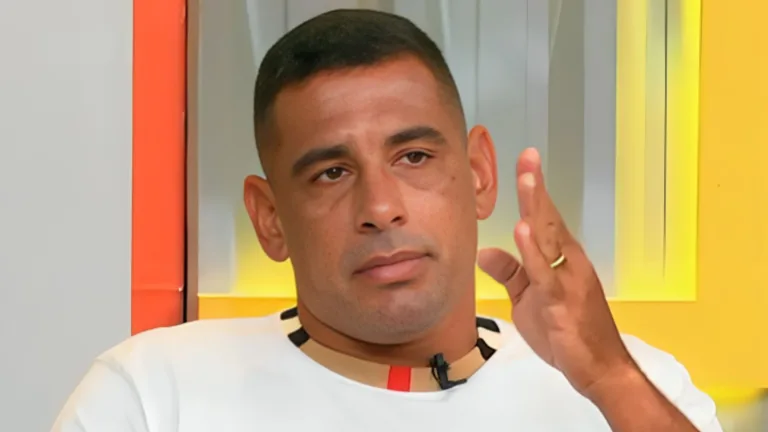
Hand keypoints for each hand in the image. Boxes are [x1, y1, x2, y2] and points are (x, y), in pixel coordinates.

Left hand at [477, 148, 635, 397]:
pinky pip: (545, 274)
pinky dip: (533, 252)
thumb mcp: (529, 299)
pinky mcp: (562, 302)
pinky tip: (522, 232)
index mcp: (562, 259)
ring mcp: (568, 280)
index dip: (535, 191)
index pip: (546, 219)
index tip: (527, 162)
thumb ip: (510, 273)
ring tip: (527, 179)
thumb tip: (485, 251)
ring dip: (537, 208)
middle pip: (549, 219)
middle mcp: (569, 262)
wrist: (600, 368)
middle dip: (536, 188)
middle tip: (528, 157)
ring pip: (550, 238)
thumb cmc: (569, 332)